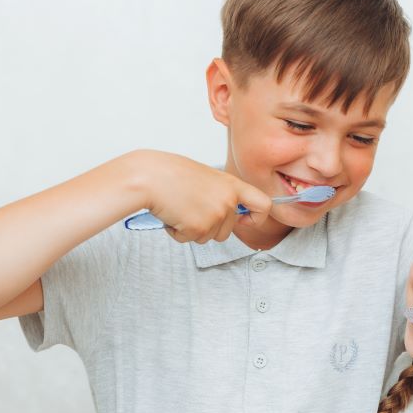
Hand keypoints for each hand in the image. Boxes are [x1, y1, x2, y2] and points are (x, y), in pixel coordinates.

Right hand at [142, 152, 272, 243]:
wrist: (148, 177)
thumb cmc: (171, 173)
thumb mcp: (205, 177)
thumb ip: (221, 194)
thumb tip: (231, 213)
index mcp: (232, 184)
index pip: (263, 204)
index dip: (258, 217)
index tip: (246, 220)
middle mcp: (228, 201)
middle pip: (227, 231)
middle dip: (209, 226)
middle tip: (189, 207)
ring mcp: (215, 216)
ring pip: (209, 238)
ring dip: (192, 229)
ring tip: (179, 207)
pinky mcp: (199, 229)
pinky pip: (189, 240)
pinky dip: (178, 232)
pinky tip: (171, 214)